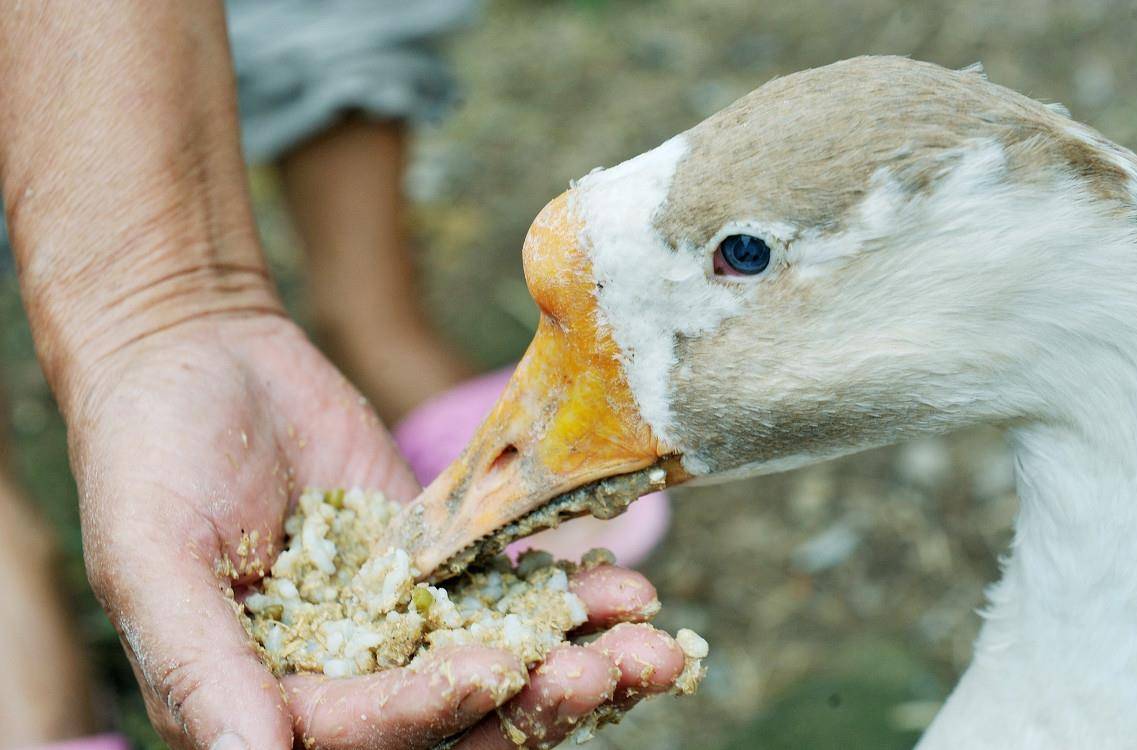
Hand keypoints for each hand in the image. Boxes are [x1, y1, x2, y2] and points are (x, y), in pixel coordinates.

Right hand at [69, 314, 683, 749]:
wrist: (198, 357)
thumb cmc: (147, 455)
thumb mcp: (150, 559)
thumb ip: (199, 665)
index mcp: (264, 704)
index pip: (360, 734)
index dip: (427, 711)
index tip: (493, 668)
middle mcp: (338, 680)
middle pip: (451, 721)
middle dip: (532, 706)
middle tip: (607, 673)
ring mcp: (396, 624)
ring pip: (498, 664)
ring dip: (574, 661)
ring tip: (648, 642)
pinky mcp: (438, 565)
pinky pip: (509, 592)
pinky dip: (568, 597)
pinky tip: (627, 589)